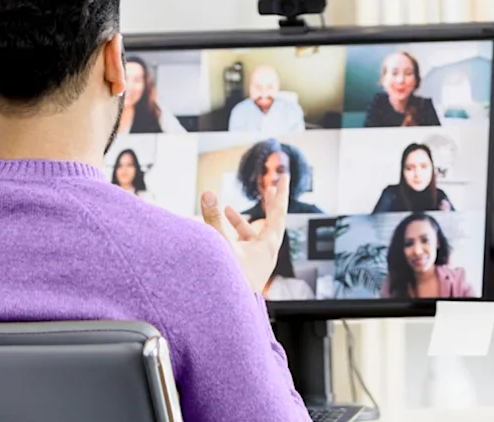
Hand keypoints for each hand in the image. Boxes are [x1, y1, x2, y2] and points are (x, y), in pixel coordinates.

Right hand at [199, 179, 290, 293]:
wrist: (228, 315)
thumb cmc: (229, 283)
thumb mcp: (220, 245)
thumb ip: (213, 219)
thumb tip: (208, 193)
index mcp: (267, 247)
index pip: (279, 214)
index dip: (281, 194)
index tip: (284, 178)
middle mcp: (264, 254)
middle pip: (271, 222)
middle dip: (269, 204)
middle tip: (270, 188)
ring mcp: (255, 263)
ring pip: (251, 236)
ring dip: (239, 221)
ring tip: (227, 209)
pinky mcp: (243, 271)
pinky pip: (240, 248)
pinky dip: (231, 236)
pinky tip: (218, 233)